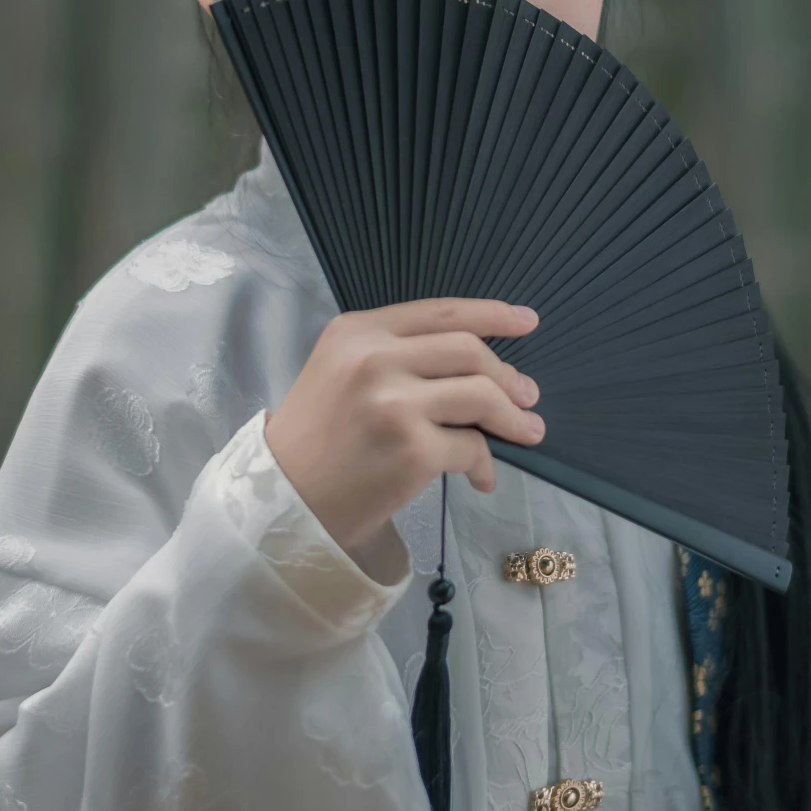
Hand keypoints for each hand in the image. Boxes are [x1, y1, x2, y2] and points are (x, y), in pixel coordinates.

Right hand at [264, 298, 544, 557]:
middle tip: (527, 395)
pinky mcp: (412, 450)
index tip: (526, 321)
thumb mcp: (340, 371)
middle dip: (508, 375)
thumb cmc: (317, 438)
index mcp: (358, 331)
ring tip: (527, 431)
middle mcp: (375, 358)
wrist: (283, 499)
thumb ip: (396, 353)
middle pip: (469, 350)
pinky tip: (480, 477)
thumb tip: (478, 363)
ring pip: (481, 395)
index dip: (492, 314)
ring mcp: (395, 404)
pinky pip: (472, 448)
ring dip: (513, 417)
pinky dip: (485, 464)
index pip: (441, 311)